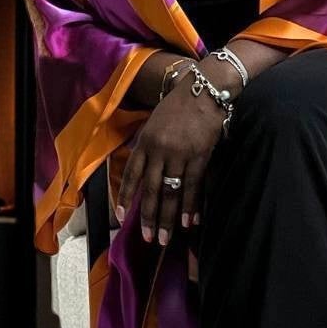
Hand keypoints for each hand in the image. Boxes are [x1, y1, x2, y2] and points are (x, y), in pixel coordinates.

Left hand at [117, 76, 223, 245]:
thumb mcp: (155, 123)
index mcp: (145, 141)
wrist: (205, 89)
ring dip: (168, 219)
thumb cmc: (179, 105)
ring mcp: (180, 154)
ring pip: (171, 193)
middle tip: (148, 239)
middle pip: (151, 190)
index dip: (126, 197)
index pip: (131, 175)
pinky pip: (194, 186)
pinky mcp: (200, 156)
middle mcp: (159, 150)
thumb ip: (149, 147)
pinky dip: (191, 206)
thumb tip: (144, 174)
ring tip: (166, 238)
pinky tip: (189, 222)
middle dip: (149, 217)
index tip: (122, 217)